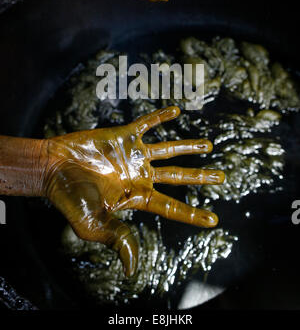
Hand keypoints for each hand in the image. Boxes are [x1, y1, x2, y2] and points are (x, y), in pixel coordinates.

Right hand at [44, 106, 223, 276]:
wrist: (53, 167)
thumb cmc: (70, 198)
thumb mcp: (93, 225)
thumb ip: (117, 239)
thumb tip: (132, 269)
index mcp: (136, 197)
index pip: (171, 208)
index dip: (192, 214)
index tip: (215, 220)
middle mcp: (139, 175)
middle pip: (177, 177)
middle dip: (200, 177)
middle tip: (221, 177)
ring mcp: (133, 155)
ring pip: (168, 150)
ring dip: (188, 145)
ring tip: (208, 145)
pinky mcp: (124, 135)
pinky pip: (146, 124)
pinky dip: (160, 117)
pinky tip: (176, 110)